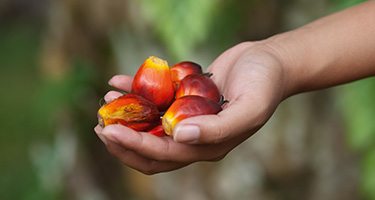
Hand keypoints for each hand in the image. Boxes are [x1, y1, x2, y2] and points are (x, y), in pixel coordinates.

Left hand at [94, 41, 287, 173]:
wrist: (270, 62)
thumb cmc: (264, 85)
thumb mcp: (249, 108)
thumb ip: (217, 129)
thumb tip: (178, 136)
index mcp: (207, 147)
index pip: (163, 155)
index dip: (134, 146)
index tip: (109, 131)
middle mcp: (194, 137)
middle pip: (150, 149)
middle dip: (123, 140)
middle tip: (99, 124)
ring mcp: (188, 117)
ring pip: (149, 125)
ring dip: (126, 116)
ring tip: (106, 101)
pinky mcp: (185, 98)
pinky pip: (156, 99)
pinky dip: (136, 92)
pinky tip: (118, 80)